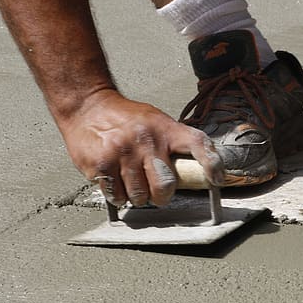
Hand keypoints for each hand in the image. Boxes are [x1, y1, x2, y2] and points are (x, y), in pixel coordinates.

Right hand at [59, 89, 223, 205]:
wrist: (86, 105)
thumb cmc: (125, 118)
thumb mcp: (155, 121)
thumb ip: (173, 143)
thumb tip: (194, 173)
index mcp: (165, 128)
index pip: (198, 144)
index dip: (212, 164)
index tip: (217, 180)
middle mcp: (146, 139)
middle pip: (165, 185)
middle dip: (162, 196)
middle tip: (156, 193)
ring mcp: (123, 152)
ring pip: (140, 196)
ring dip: (137, 196)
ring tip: (131, 181)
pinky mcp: (101, 164)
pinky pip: (118, 196)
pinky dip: (118, 196)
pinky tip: (116, 181)